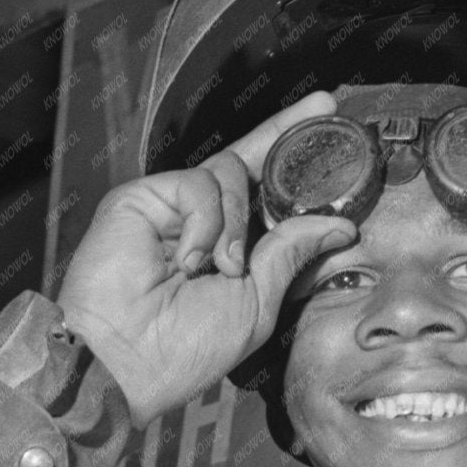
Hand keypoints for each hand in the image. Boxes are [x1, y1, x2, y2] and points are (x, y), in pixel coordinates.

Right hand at [58, 91, 357, 426]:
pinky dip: (205, 222)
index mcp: (232, 250)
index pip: (266, 195)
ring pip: (228, 175)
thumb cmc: (186, 348)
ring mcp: (172, 207)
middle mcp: (202, 222)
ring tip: (221, 267)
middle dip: (285, 132)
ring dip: (235, 223)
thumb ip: (291, 254)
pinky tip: (189, 259)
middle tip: (323, 108)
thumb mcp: (257, 302)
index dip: (294, 163)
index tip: (329, 131)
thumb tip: (338, 226)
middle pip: (247, 162)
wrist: (128, 359)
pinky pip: (197, 184)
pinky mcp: (143, 196)